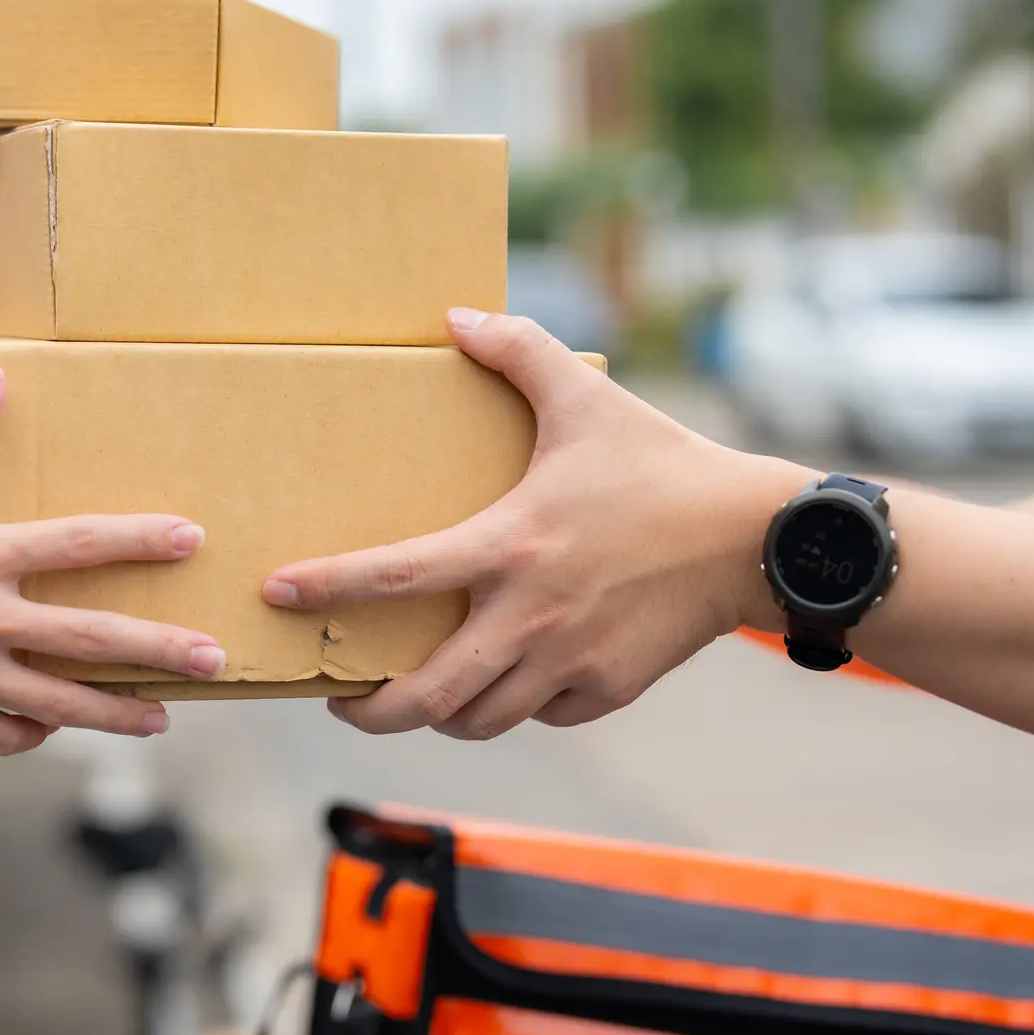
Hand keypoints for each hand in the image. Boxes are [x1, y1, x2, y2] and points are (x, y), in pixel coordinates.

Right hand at [0, 359, 227, 754]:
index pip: (77, 543)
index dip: (139, 539)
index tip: (192, 539)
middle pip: (90, 638)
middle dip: (159, 649)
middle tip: (215, 656)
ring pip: (60, 704)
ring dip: (117, 713)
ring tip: (163, 720)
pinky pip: (2, 733)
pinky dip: (33, 732)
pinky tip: (54, 727)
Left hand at [264, 309, 808, 741]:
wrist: (757, 538)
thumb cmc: (665, 465)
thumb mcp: (586, 397)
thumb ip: (517, 351)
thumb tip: (455, 316)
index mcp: (509, 545)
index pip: (396, 574)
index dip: (328, 587)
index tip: (276, 593)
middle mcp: (529, 618)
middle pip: (424, 695)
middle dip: (367, 709)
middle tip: (337, 696)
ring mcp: (568, 663)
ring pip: (477, 718)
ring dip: (436, 714)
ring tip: (414, 694)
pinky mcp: (607, 691)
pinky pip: (539, 716)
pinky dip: (513, 707)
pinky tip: (504, 683)